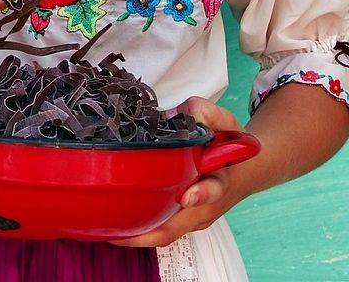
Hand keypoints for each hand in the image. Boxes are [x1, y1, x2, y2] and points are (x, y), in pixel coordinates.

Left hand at [106, 96, 246, 247]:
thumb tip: (187, 113)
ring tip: (106, 232)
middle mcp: (204, 206)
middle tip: (116, 232)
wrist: (241, 167)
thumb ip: (207, 113)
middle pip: (176, 228)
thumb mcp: (223, 122)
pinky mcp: (181, 219)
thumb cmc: (227, 145)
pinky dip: (138, 232)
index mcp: (218, 180)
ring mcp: (192, 217)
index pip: (212, 191)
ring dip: (136, 236)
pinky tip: (113, 228)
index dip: (200, 195)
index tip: (187, 196)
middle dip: (145, 233)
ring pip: (164, 234)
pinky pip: (159, 231)